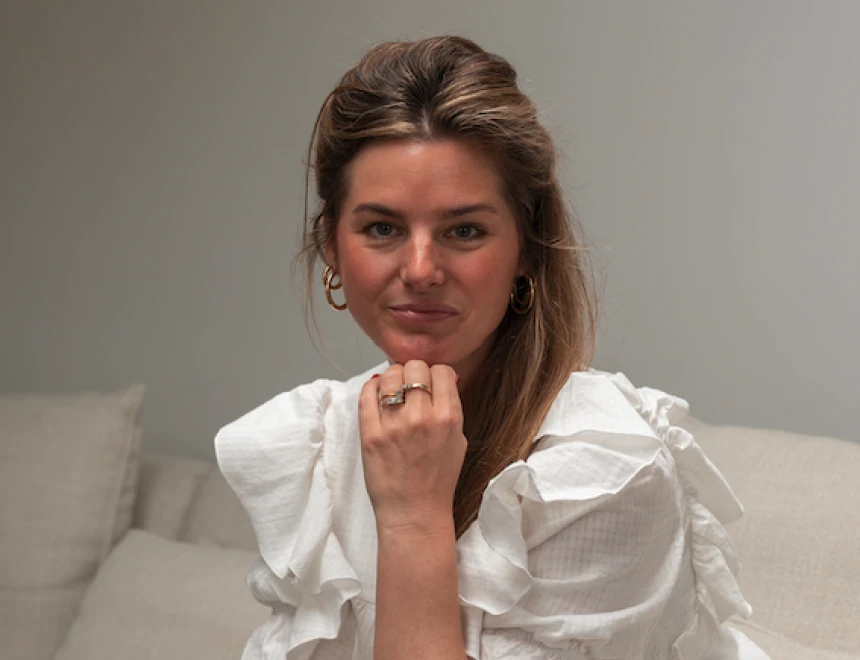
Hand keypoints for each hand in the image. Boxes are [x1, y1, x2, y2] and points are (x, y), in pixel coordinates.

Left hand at [359, 360, 466, 534]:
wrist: (414, 512)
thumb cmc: (437, 479)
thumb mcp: (458, 441)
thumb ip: (451, 409)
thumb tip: (443, 380)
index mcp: (449, 418)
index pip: (441, 370)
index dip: (435, 373)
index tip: (429, 382)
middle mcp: (423, 417)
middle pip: (415, 367)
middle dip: (412, 372)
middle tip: (409, 385)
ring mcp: (395, 425)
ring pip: (390, 376)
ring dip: (391, 378)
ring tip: (392, 390)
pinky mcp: (371, 435)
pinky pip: (367, 395)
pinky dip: (371, 389)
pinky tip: (375, 394)